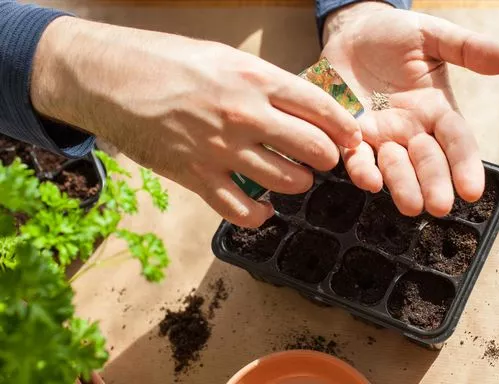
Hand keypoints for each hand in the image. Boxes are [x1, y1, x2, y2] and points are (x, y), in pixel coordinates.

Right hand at [31, 17, 360, 227]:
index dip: (345, 128)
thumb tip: (300, 106)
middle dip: (328, 158)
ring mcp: (221, 149)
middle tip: (324, 159)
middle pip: (313, 148)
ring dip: (299, 183)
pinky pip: (243, 210)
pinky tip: (265, 209)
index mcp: (255, 79)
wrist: (108, 78)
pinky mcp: (197, 177)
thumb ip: (264, 83)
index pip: (321, 108)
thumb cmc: (166, 61)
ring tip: (295, 178)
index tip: (351, 139)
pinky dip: (261, 215)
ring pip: (287, 181)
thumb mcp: (224, 58)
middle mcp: (245, 115)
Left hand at [322, 3, 498, 216]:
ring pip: (394, 166)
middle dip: (434, 184)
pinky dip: (363, 169)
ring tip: (410, 205)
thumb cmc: (394, 34)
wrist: (351, 32)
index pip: (456, 141)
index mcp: (436, 110)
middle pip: (427, 161)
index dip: (465, 164)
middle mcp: (411, 129)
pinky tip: (369, 181)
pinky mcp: (351, 135)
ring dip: (402, 185)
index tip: (472, 190)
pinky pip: (357, 157)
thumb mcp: (432, 35)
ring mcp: (381, 135)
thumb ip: (465, 48)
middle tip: (439, 207)